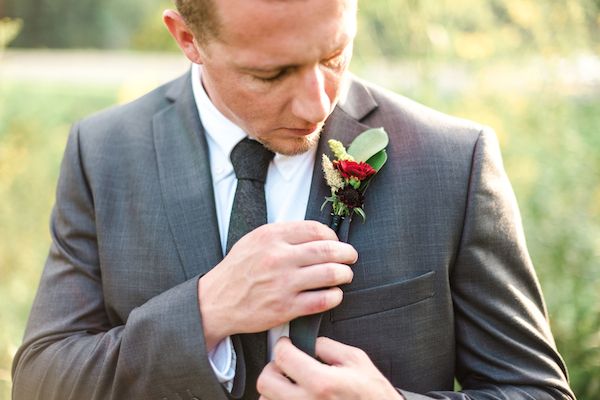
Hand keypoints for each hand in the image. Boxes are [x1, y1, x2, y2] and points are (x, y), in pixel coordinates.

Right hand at [198, 221, 356, 349]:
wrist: (217, 301)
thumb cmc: (238, 270)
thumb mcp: (254, 240)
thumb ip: (282, 234)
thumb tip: (315, 233)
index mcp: (271, 237)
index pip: (315, 229)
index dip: (332, 235)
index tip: (335, 241)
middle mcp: (278, 258)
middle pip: (327, 250)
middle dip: (346, 253)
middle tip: (351, 256)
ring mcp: (283, 283)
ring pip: (330, 274)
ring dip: (345, 274)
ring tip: (345, 275)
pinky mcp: (285, 308)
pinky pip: (322, 300)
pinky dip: (335, 296)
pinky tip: (335, 294)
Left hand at [257, 337, 401, 399]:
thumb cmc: (372, 395)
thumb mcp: (356, 360)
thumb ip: (328, 347)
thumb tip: (310, 343)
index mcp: (320, 382)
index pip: (282, 357)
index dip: (282, 345)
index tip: (286, 344)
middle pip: (265, 381)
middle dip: (273, 368)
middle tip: (285, 364)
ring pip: (267, 399)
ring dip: (275, 389)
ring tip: (293, 384)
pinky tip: (297, 396)